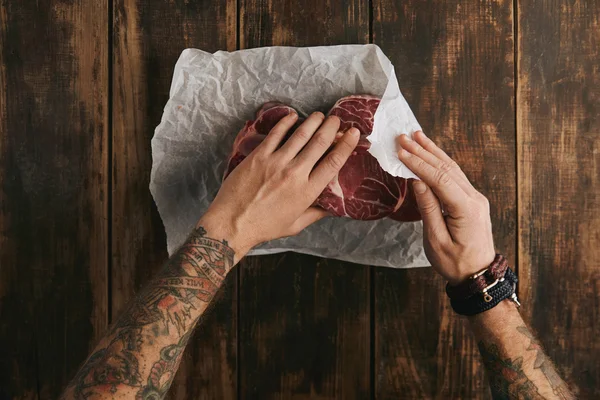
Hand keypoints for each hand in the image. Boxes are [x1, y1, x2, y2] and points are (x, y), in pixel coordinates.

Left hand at [201, 111, 359, 257]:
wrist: (233, 223)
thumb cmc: (264, 227)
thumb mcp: (296, 225)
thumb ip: (315, 213)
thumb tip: (331, 207)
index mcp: (307, 191)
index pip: (334, 162)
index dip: (346, 145)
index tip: (353, 133)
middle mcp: (295, 173)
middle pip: (320, 143)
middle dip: (332, 127)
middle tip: (337, 119)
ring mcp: (276, 162)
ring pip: (301, 134)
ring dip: (313, 121)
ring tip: (320, 115)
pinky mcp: (259, 156)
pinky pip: (276, 134)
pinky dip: (287, 122)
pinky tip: (293, 116)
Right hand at [397, 131, 494, 284]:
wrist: (478, 275)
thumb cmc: (455, 263)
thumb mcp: (436, 240)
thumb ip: (428, 208)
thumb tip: (417, 181)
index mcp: (466, 208)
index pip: (440, 179)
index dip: (419, 164)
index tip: (401, 151)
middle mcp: (474, 198)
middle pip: (446, 168)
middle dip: (423, 151)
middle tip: (403, 137)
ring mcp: (475, 197)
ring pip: (452, 168)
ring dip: (433, 151)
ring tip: (417, 135)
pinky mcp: (471, 200)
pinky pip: (455, 175)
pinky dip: (441, 161)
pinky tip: (431, 152)